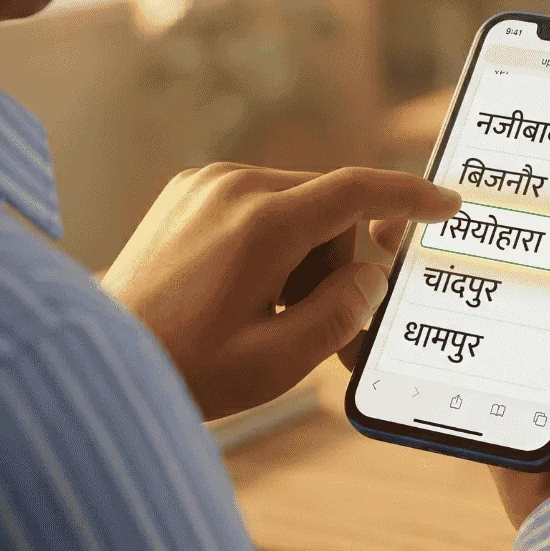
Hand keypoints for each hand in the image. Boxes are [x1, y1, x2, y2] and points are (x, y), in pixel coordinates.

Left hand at [100, 163, 460, 419]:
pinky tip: (246, 293)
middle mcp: (234, 186)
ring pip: (297, 207)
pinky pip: (260, 205)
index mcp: (262, 223)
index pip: (357, 190)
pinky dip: (274, 244)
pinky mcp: (189, 191)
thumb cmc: (187, 367)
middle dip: (340, 264)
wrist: (102, 354)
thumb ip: (340, 315)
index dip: (410, 198)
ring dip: (304, 257)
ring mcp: (206, 183)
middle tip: (325, 328)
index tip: (447, 205)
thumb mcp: (277, 361)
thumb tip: (370, 278)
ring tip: (271, 317)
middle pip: (329, 208)